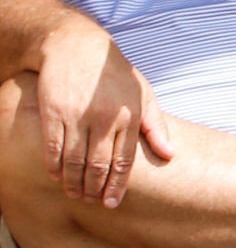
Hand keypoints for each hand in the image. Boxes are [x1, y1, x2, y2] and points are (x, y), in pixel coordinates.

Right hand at [34, 12, 173, 206]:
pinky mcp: (53, 110)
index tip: (112, 203)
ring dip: (74, 183)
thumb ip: (155, 125)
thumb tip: (169, 155)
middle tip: (92, 202)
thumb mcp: (142, 93)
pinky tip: (57, 176)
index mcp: (128, 116)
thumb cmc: (113, 73)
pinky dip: (54, 166)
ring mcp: (76, 115)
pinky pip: (53, 147)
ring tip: (75, 194)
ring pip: (75, 161)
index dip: (117, 186)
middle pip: (98, 166)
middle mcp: (103, 118)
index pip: (124, 162)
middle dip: (95, 189)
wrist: (75, 43)